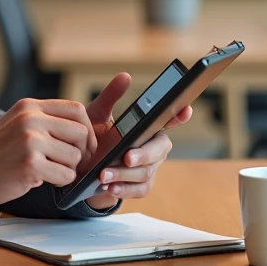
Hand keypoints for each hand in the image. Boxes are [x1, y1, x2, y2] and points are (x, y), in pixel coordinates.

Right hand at [0, 98, 97, 208]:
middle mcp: (31, 119)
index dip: (87, 129)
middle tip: (69, 164)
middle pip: (81, 132)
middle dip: (81, 152)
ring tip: (48, 171)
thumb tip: (80, 128)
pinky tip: (42, 180)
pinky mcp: (31, 164)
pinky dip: (59, 182)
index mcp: (30, 106)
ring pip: (75, 156)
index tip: (84, 145)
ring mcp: (30, 140)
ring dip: (67, 169)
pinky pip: (65, 175)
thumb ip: (44, 120)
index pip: (76, 109)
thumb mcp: (17, 124)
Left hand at [81, 73, 192, 210]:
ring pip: (146, 172)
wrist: (81, 167)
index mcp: (148, 126)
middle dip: (143, 154)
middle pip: (159, 149)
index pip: (169, 118)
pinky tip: (110, 187)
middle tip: (126, 156)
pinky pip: (140, 189)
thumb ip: (110, 97)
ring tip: (104, 175)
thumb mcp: (97, 115)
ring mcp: (150, 166)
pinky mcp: (142, 185)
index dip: (179, 114)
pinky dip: (125, 189)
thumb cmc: (94, 137)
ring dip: (125, 174)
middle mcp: (153, 145)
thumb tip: (125, 76)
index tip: (185, 109)